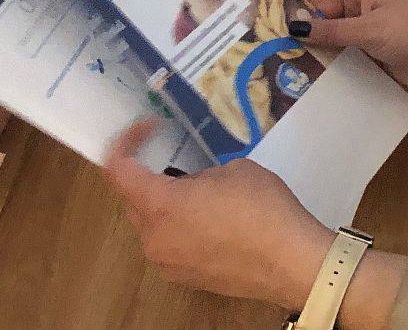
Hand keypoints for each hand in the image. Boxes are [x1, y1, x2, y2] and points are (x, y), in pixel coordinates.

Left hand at [104, 119, 330, 307]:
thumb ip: (200, 176)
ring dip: (166, 205)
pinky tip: (214, 223)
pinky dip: (180, 228)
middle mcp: (153, 238)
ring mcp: (166, 263)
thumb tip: (194, 188)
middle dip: (149, 177)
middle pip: (132, 201)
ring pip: (152, 226)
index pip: (119, 171)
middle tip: (179, 161)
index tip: (148, 129)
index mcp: (161, 205)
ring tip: (202, 194)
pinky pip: (169, 245)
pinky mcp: (183, 278)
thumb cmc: (262, 208)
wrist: (288, 260)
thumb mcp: (233, 171)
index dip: (126, 144)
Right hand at [279, 0, 407, 92]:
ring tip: (272, 50)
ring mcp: (366, 27)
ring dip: (308, 39)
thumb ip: (331, 29)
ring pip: (330, 30)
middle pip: (323, 5)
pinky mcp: (371, 50)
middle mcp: (362, 3)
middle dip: (296, 15)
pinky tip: (301, 69)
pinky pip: (341, 50)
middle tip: (260, 27)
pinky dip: (324, 56)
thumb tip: (293, 25)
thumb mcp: (369, 29)